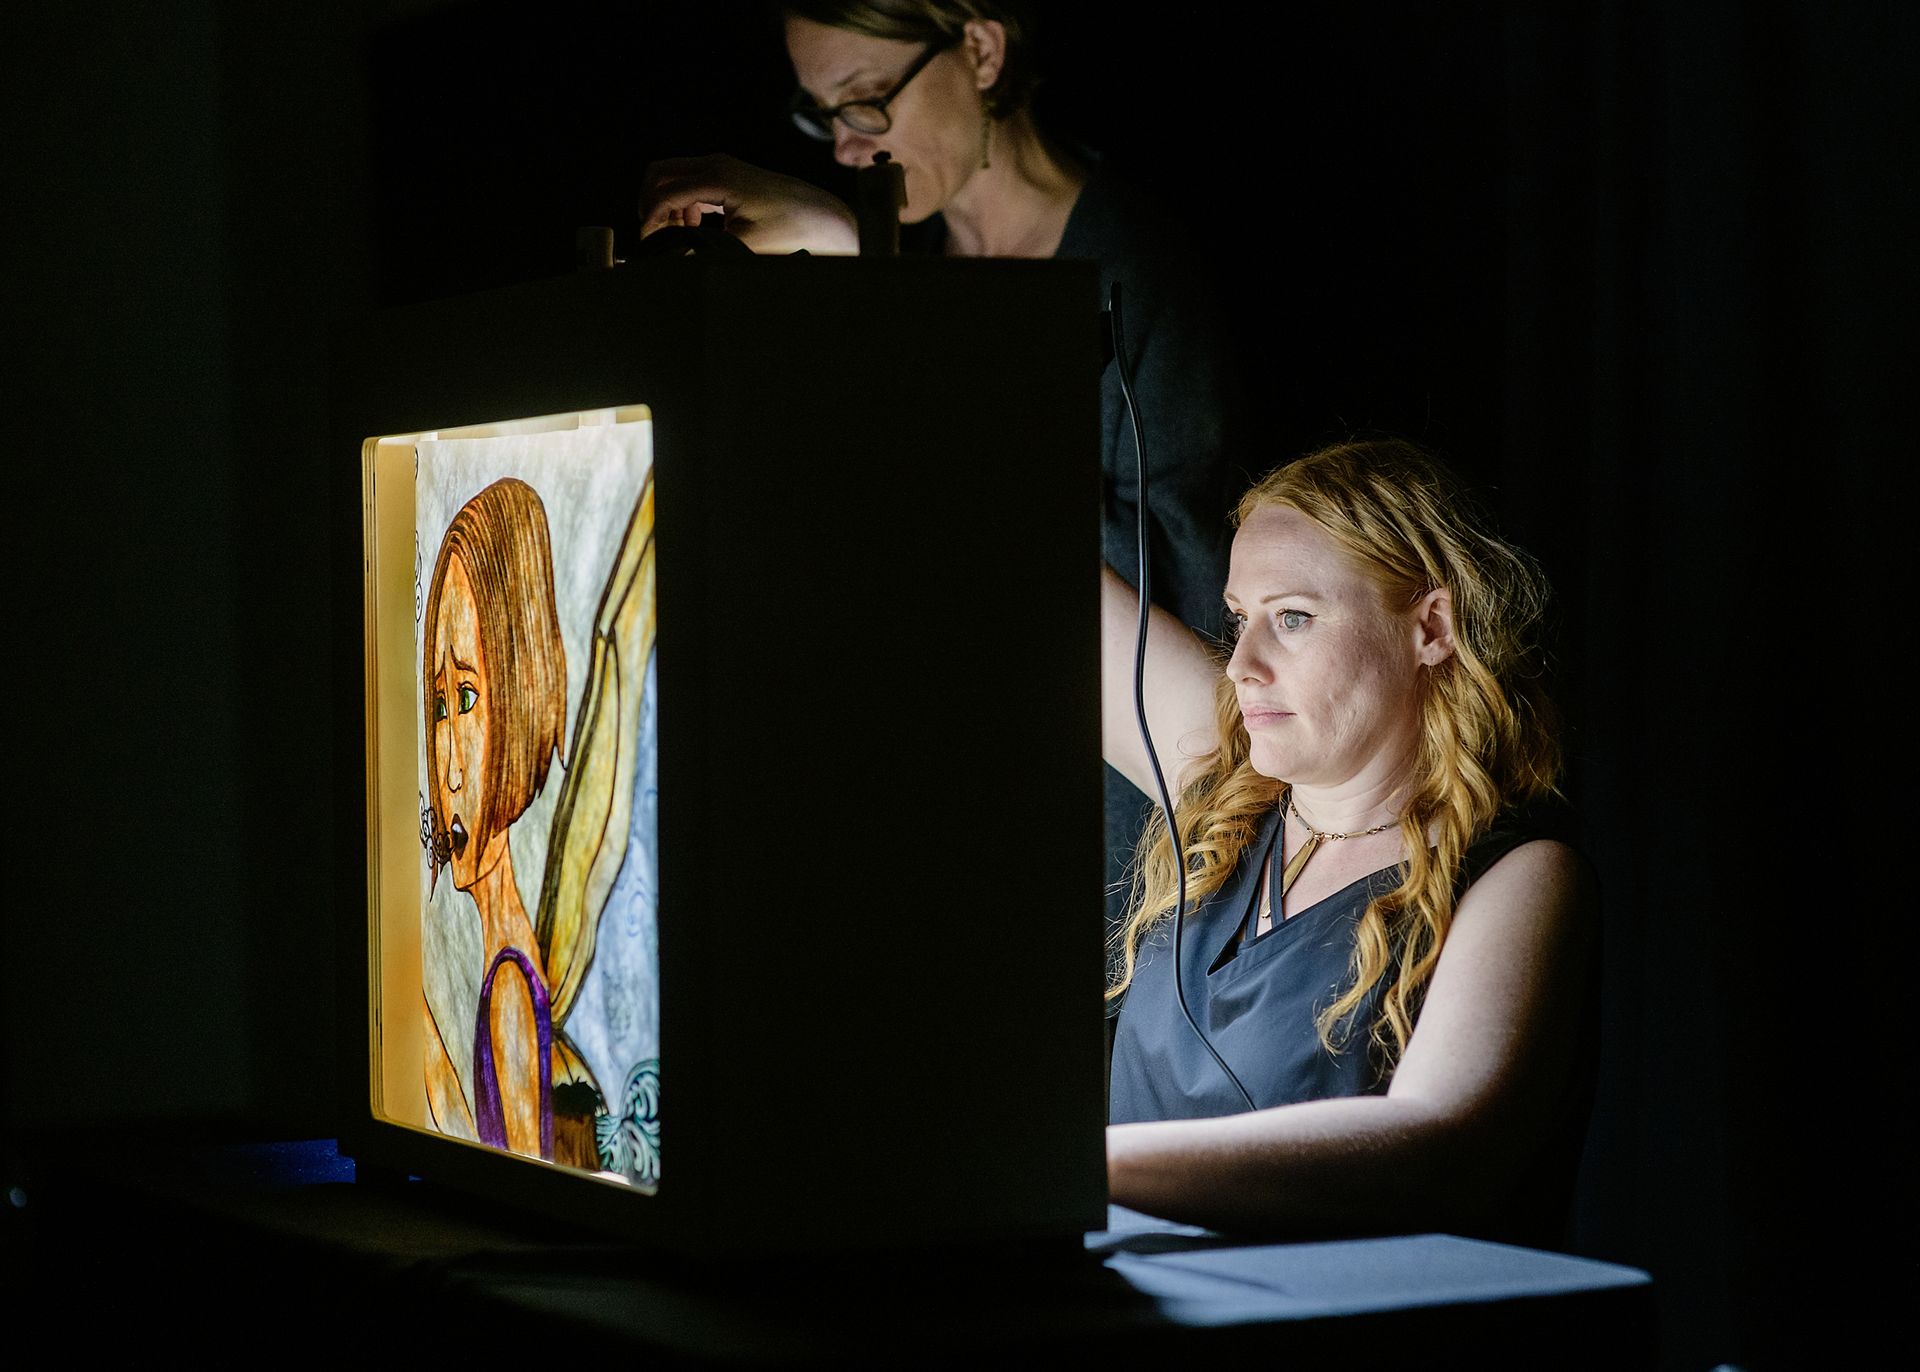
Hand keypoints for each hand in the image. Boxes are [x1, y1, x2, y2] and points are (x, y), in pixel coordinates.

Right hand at [638, 154, 857, 255]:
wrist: (819, 215)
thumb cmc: (789, 228)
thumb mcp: (744, 245)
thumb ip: (704, 247)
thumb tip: (674, 254)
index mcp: (718, 177)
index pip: (666, 192)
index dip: (651, 220)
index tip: (650, 243)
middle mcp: (716, 164)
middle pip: (660, 173)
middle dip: (651, 204)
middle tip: (657, 235)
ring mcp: (720, 166)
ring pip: (672, 176)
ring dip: (667, 204)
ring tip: (680, 234)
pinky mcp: (725, 174)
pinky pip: (689, 182)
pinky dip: (682, 203)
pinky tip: (695, 226)